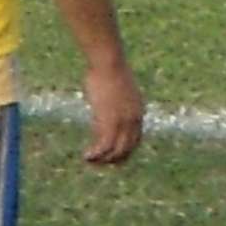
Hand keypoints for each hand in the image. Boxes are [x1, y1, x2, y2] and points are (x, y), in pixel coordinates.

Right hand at [79, 52, 145, 166]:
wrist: (109, 63)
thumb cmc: (108, 72)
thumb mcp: (114, 93)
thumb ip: (111, 107)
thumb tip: (101, 116)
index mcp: (138, 111)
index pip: (135, 140)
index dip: (123, 151)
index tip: (110, 155)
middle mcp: (134, 119)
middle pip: (128, 149)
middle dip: (113, 160)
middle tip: (97, 162)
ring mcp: (124, 121)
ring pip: (116, 151)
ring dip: (102, 160)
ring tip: (89, 160)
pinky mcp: (111, 121)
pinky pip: (105, 146)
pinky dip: (96, 155)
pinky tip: (86, 156)